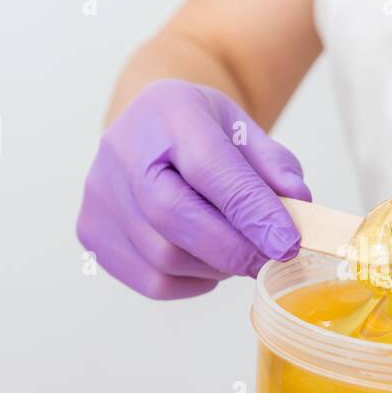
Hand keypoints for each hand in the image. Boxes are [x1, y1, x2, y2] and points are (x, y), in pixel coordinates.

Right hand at [76, 79, 310, 298]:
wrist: (148, 128)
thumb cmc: (200, 132)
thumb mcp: (244, 131)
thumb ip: (274, 165)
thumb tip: (299, 204)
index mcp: (168, 111)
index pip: (209, 168)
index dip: (251, 211)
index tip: (288, 243)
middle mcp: (121, 151)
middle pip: (175, 218)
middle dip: (234, 249)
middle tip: (272, 258)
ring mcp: (99, 195)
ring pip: (165, 259)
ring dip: (216, 266)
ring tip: (237, 249)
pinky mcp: (92, 233)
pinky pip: (152, 281)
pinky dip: (191, 281)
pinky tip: (205, 259)